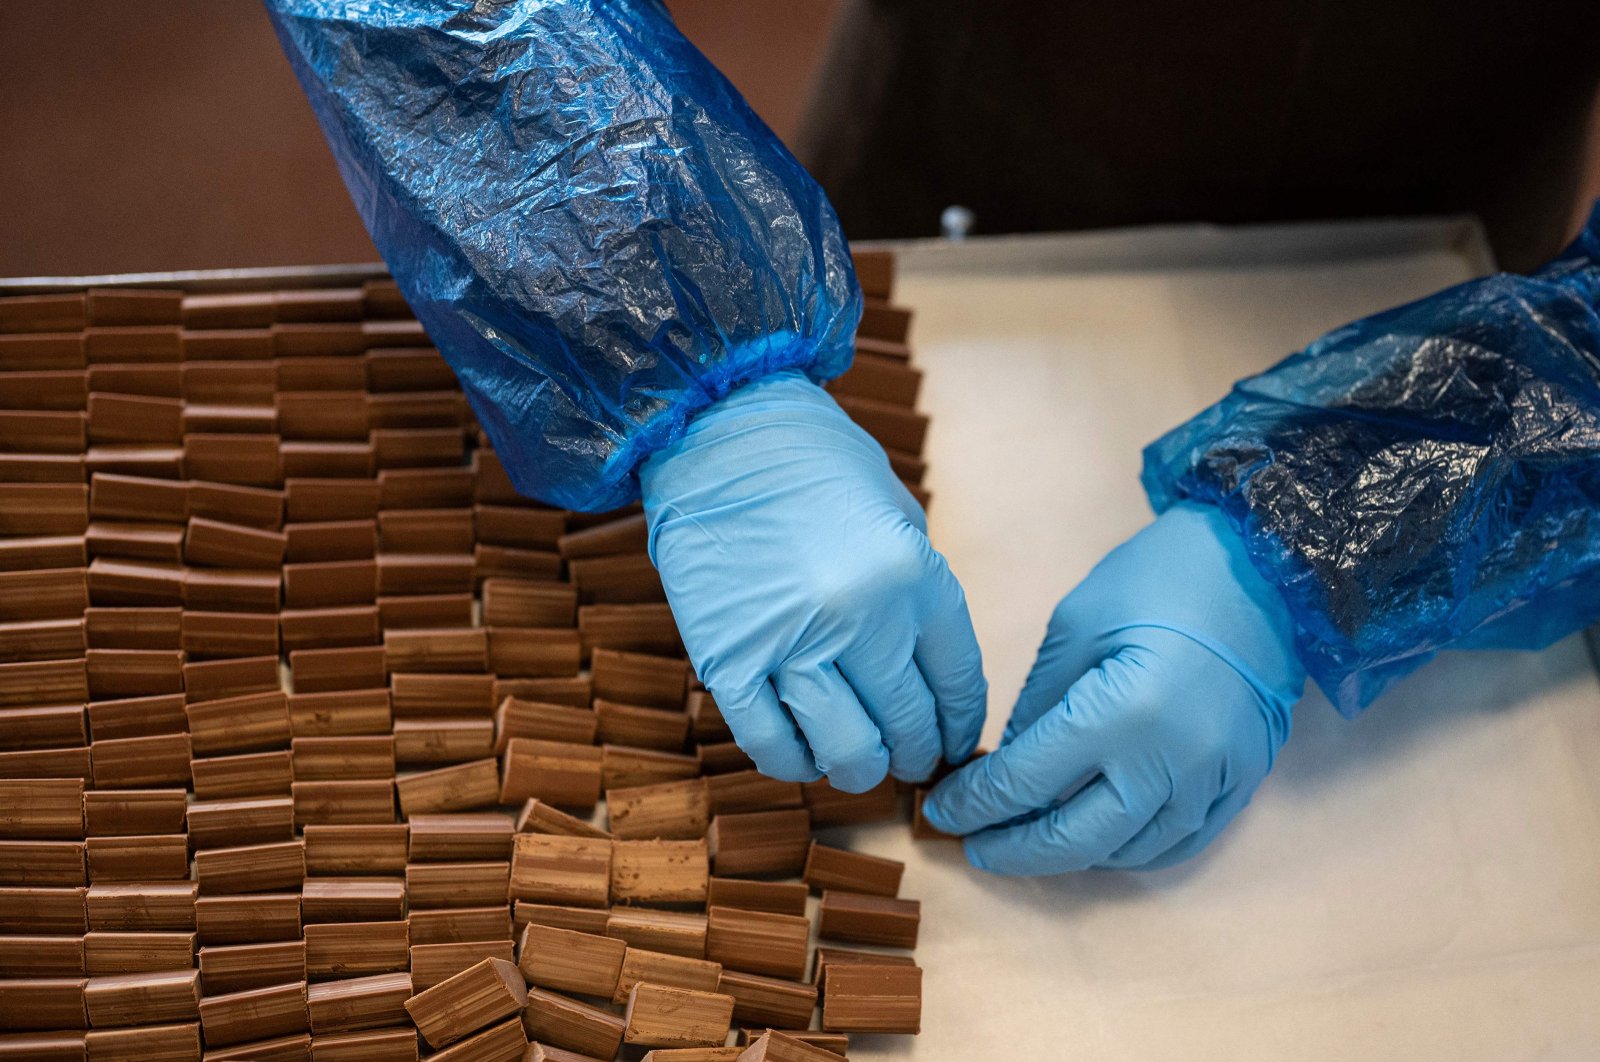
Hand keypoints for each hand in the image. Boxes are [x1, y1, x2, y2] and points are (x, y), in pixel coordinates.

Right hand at [641, 371, 985, 791]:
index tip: (951, 742)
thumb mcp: (898, 516)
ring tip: (857, 763)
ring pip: (846, 752)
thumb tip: (932, 678)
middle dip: (914, 755)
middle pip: (907, 726)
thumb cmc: (812, 466)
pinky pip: (771, 744)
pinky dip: (794, 762)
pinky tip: (803, 754)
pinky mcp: (729, 660)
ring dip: (858, 769)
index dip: (957, 726)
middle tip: (908, 760)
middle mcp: (861, 617)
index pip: (956, 685)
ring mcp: (792, 643)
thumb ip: (919, 596)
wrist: (717, 432)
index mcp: (915, 577)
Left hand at [922, 502, 1303, 871]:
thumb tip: (1004, 767)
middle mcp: (1172, 761)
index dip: (976, 804)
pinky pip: (1180, 842)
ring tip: (1027, 840)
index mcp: (1122, 712)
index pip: (1028, 783)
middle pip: (1076, 840)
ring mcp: (1215, 778)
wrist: (1263, 562)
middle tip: (973, 845)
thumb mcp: (1076, 626)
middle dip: (1014, 849)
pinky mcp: (1244, 780)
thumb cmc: (1158, 578)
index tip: (943, 811)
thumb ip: (1037, 706)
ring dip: (1070, 856)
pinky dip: (1130, 850)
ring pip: (1128, 851)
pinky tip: (1096, 839)